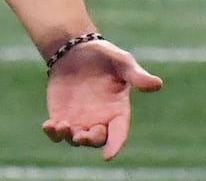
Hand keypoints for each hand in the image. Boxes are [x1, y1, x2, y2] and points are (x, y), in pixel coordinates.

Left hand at [44, 39, 163, 158]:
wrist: (75, 50)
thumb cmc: (104, 56)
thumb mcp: (122, 62)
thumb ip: (136, 75)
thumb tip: (157, 84)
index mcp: (117, 111)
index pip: (119, 133)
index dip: (115, 145)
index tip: (108, 155)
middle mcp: (100, 120)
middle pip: (96, 139)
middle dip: (89, 140)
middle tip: (81, 135)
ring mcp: (79, 120)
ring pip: (75, 139)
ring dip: (69, 137)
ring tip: (61, 126)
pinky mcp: (61, 115)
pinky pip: (57, 131)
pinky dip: (53, 133)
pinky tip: (48, 126)